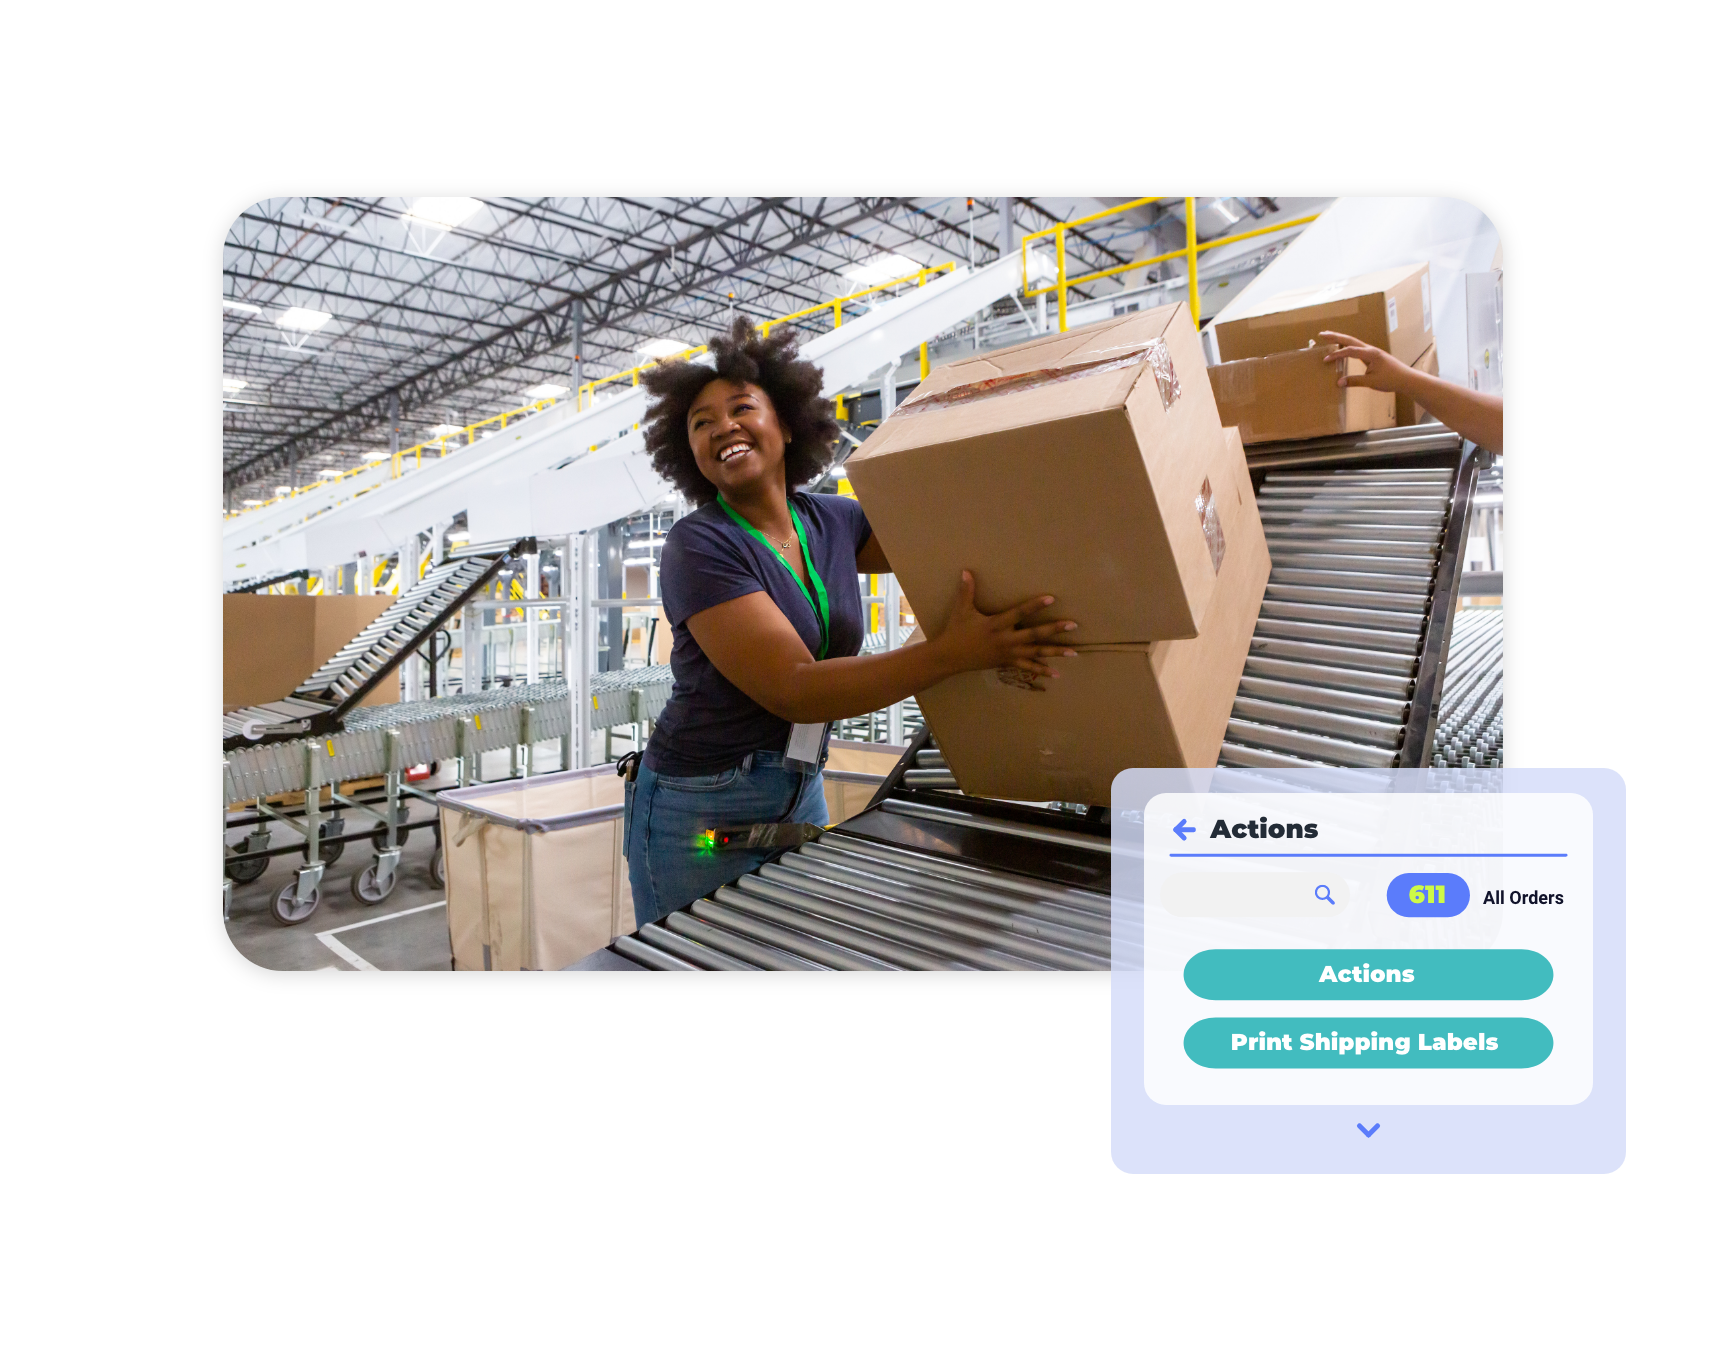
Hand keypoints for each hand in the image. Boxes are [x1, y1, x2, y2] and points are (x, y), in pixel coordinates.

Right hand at [932, 571, 1077, 678]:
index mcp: (995, 625)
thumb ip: (966, 590)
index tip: (1052, 598)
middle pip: (1034, 635)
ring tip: (1074, 652)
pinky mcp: (1007, 662)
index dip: (1035, 606)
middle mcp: (1005, 640)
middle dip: (1054, 630)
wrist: (949, 657)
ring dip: (1055, 652)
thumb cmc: (956, 631)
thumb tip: (966, 571)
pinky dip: (1042, 670)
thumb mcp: (960, 610)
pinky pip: (1027, 667)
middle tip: (1073, 625)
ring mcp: (1007, 653)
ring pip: (1035, 653)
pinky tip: (1057, 673)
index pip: (1019, 613)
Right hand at [1316, 330, 1411, 392]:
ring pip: (1353, 342)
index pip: (1349, 351)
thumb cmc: (1391, 379)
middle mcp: (1370, 349)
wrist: (1406, 378)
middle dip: (1335, 337)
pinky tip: (1342, 348)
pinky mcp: (1373, 355)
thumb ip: (1354, 381)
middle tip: (1322, 334)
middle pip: (1350, 340)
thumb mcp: (1371, 382)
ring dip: (1341, 339)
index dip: (1336, 354)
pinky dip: (1347, 346)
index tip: (1325, 360)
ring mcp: (1372, 351)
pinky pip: (1357, 348)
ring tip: (1328, 337)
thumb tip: (1338, 383)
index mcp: (1370, 353)